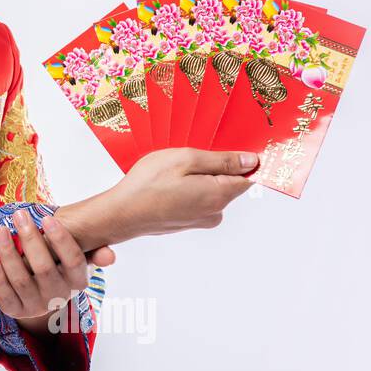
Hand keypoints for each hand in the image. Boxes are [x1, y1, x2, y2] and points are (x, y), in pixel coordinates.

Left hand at [0, 209, 113, 322]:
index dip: (61, 240)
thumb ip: (94, 253)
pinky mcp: (16, 310)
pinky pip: (5, 296)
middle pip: (44, 268)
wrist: (41, 297)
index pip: (74, 261)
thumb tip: (110, 256)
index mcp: (78, 281)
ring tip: (0, 230)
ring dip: (9, 253)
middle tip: (19, 215)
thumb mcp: (78, 260)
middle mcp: (59, 296)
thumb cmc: (60, 267)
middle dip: (30, 239)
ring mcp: (37, 305)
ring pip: (21, 279)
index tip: (47, 218)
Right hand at [57, 148, 257, 247]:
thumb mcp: (185, 160)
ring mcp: (200, 220)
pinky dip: (184, 188)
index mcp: (219, 195)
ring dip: (195, 177)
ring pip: (209, 189)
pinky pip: (194, 199)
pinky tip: (164, 184)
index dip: (240, 159)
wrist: (119, 214)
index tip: (225, 149)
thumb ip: (222, 160)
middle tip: (184, 157)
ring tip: (169, 171)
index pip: (248, 176)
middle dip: (211, 167)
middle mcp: (214, 212)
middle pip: (227, 182)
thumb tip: (251, 161)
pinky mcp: (186, 221)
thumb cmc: (147, 185)